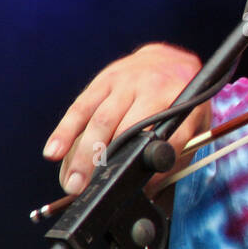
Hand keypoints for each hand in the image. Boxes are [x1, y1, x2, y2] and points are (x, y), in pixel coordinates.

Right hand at [43, 43, 207, 194]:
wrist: (168, 59)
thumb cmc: (180, 99)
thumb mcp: (193, 120)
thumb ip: (179, 150)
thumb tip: (151, 186)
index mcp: (183, 101)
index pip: (169, 137)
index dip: (154, 165)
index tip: (141, 187)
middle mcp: (153, 88)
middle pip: (126, 129)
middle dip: (104, 162)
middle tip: (89, 189)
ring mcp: (126, 82)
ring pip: (99, 120)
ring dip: (82, 154)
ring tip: (71, 182)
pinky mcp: (104, 80)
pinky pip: (81, 107)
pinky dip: (65, 131)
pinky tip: (54, 152)